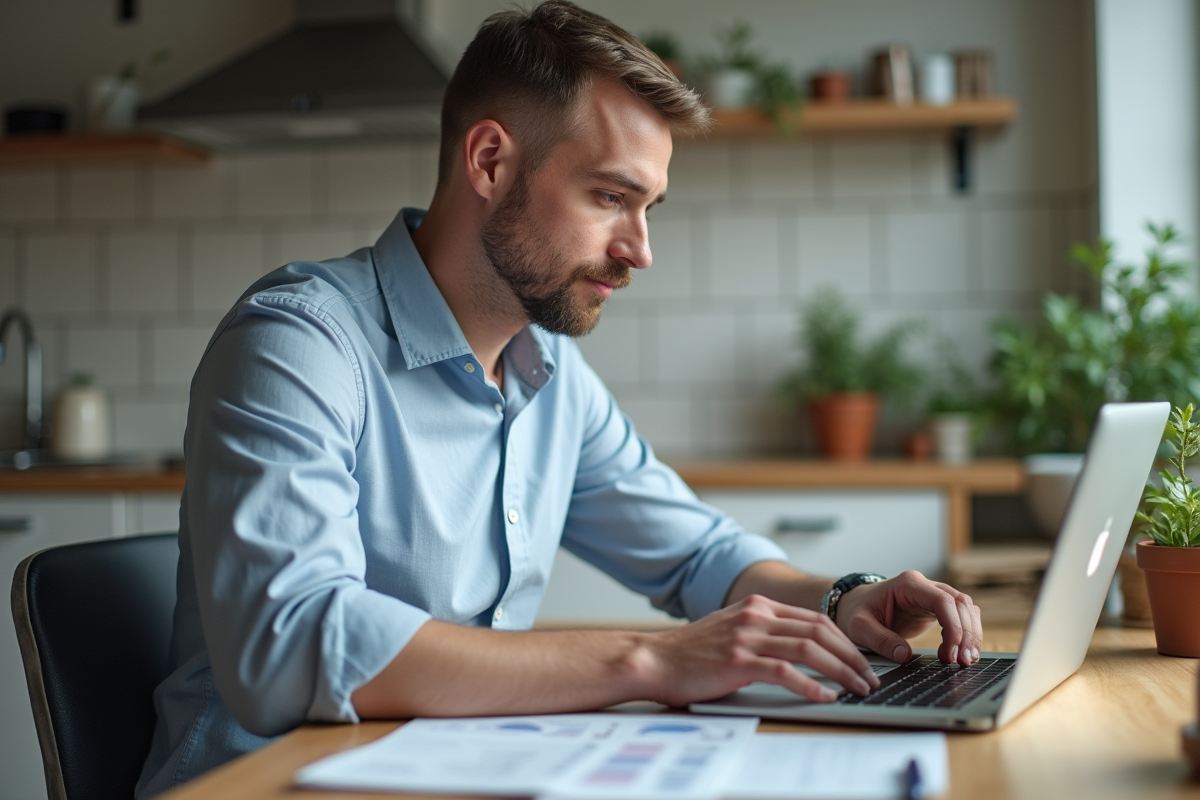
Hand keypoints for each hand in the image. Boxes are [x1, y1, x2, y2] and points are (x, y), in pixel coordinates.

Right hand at [641, 594, 880, 706]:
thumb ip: (762, 632)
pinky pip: (785, 671)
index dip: (845, 641)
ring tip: (858, 689)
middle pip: (820, 631)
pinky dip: (811, 685)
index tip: (861, 660)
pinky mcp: (738, 661)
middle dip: (851, 656)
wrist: (654, 659)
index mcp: (757, 607)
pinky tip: (825, 697)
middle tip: (869, 678)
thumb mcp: (731, 630)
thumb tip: (802, 649)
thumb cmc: (691, 653)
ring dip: (841, 671)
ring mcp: (747, 637)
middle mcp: (756, 616)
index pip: (815, 618)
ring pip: (809, 649)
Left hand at [834, 570, 981, 665]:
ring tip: (965, 661)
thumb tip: (904, 656)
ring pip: (966, 608)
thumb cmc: (857, 612)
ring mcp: (932, 595)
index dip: (953, 626)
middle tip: (963, 661)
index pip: (942, 600)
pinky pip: (961, 616)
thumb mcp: (859, 627)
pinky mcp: (936, 608)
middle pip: (960, 603)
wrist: (855, 606)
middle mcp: (924, 586)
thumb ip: (880, 640)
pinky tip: (960, 654)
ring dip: (971, 634)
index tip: (952, 653)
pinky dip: (966, 634)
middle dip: (966, 633)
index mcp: (908, 584)